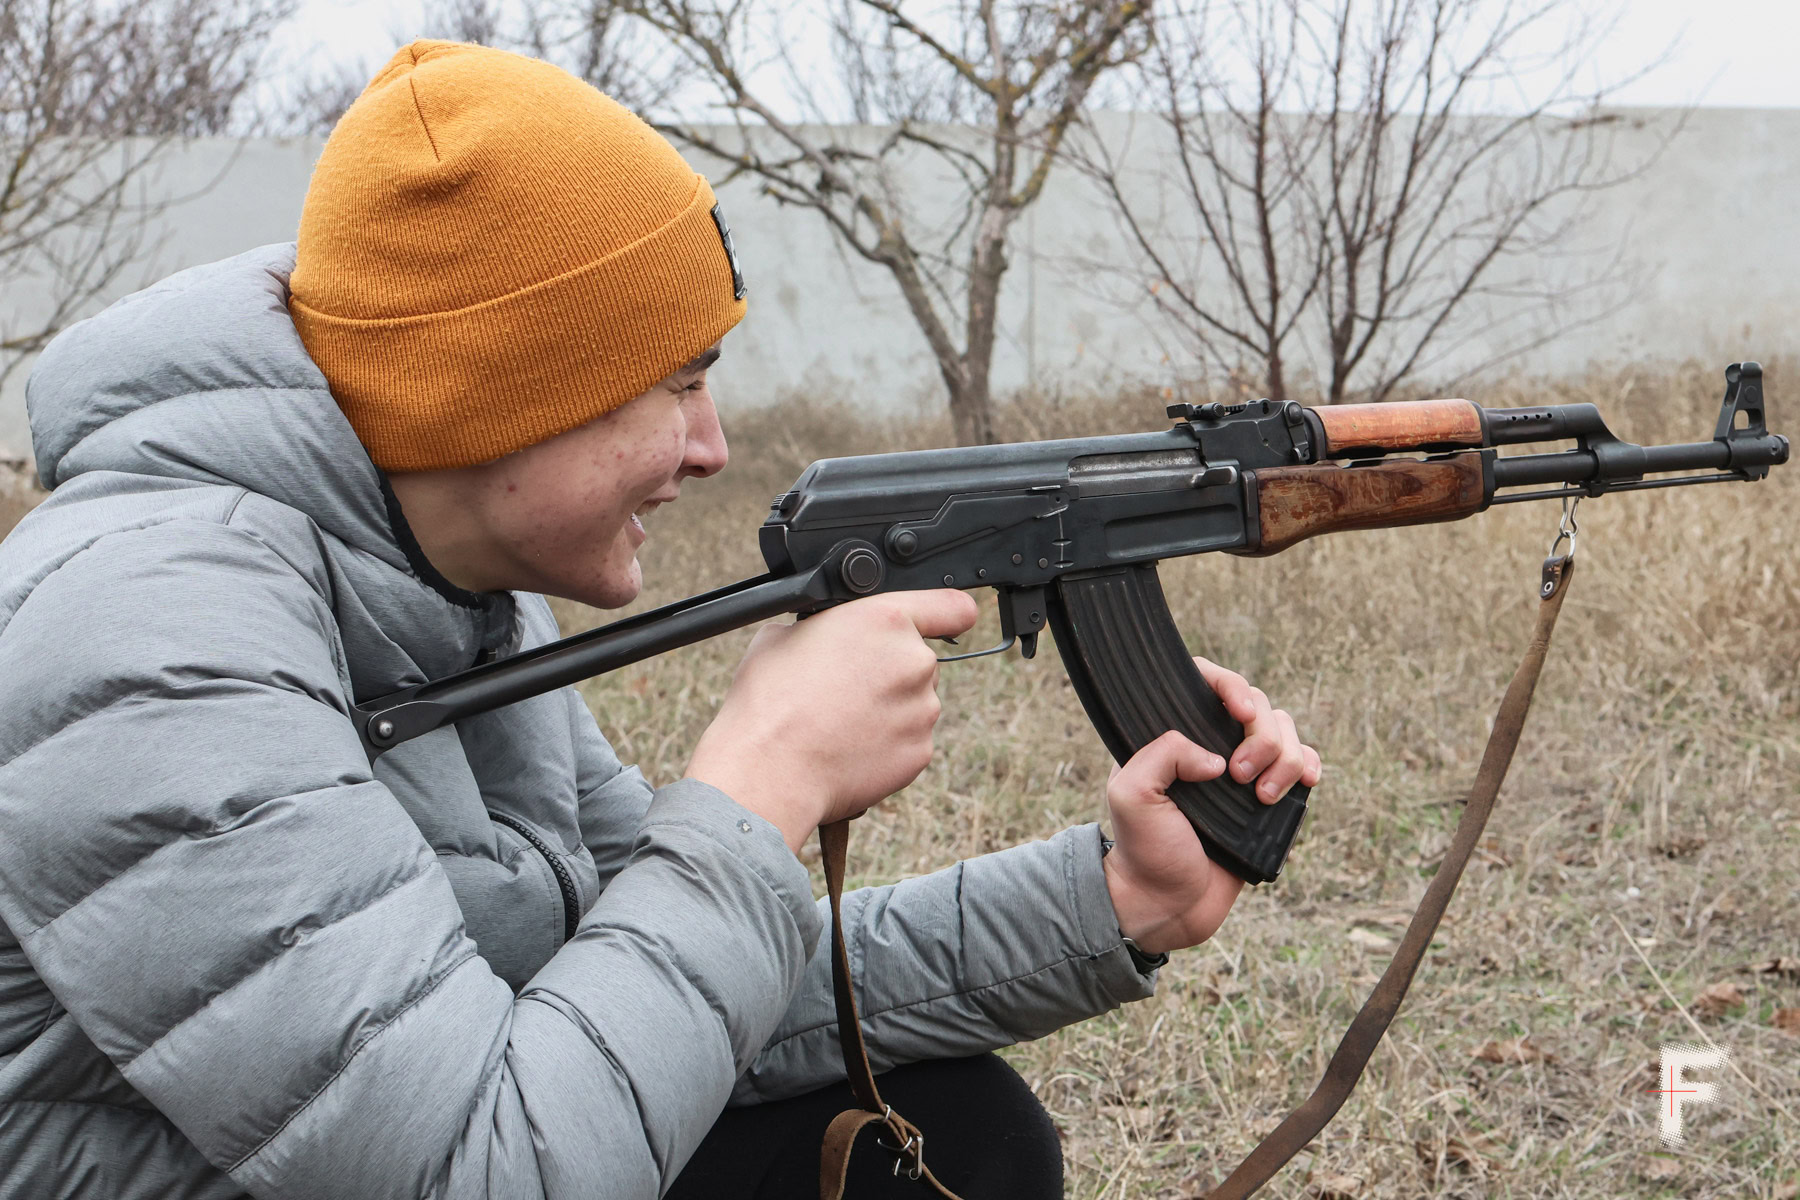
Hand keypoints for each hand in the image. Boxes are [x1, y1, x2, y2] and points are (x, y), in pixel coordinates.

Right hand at [687, 590, 979, 853]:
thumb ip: (827, 626)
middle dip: (890, 672)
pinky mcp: (920, 752)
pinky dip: (887, 744)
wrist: (770, 770)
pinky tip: (848, 748)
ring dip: (888, 709)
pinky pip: (909, 740)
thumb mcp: (784, 634)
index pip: (952, 606)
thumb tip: (831, 633)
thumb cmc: (770, 702)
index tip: (946, 621)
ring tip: (840, 723)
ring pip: (914, 703)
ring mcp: (923, 710)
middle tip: (847, 688)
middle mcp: (915, 662)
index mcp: (885, 620)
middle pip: (918, 661)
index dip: (947, 614)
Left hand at [1102, 659, 1321, 954]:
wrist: (1168, 904)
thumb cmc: (1144, 850)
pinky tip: (1306, 784)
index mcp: (1172, 735)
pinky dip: (1310, 766)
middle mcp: (1209, 745)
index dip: (1230, 685)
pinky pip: (1302, 763)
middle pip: (1257, 707)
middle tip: (1241, 777)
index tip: (1239, 711)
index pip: (1205, 682)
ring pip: (1284, 733)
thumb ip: (1162, 755)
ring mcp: (1242, 771)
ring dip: (1286, 758)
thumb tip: (1215, 758)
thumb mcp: (1131, 795)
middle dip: (1261, 736)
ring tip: (1264, 797)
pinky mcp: (1267, 798)